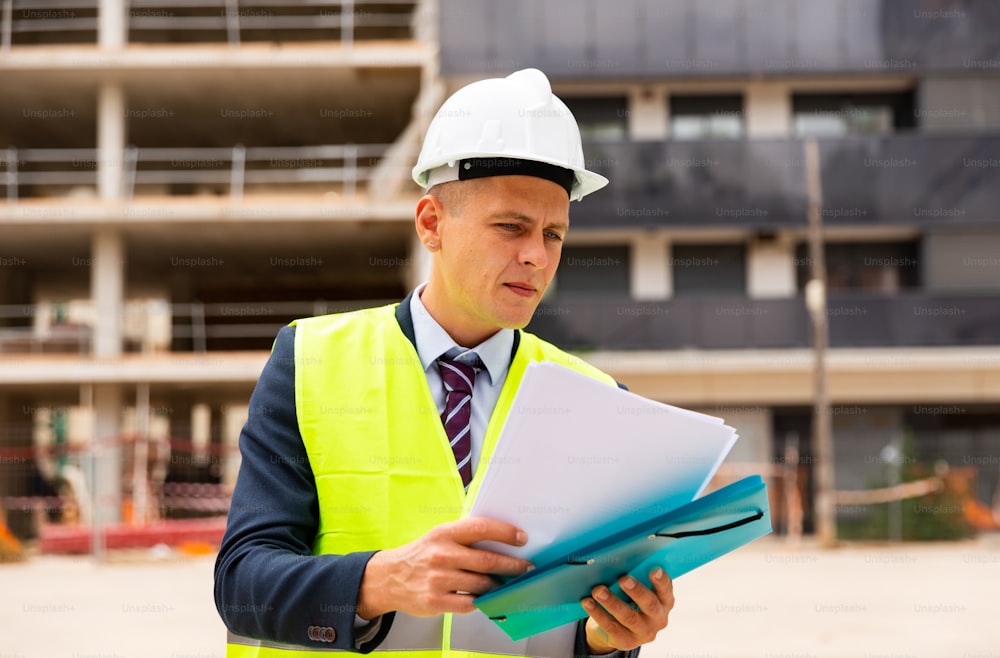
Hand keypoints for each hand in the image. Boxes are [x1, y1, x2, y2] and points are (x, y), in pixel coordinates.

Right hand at [357, 517, 532, 618]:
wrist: (388, 578)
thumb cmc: (420, 555)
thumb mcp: (438, 536)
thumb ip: (464, 537)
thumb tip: (501, 540)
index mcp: (444, 534)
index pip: (481, 528)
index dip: (505, 533)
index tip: (522, 538)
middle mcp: (442, 555)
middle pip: (487, 560)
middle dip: (512, 565)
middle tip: (525, 567)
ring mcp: (439, 579)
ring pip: (482, 584)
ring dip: (499, 585)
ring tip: (506, 583)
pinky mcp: (436, 601)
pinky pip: (470, 603)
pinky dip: (482, 601)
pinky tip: (487, 597)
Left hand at [582, 568, 673, 652]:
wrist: (619, 628)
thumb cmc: (629, 600)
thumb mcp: (636, 590)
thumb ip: (635, 578)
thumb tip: (619, 560)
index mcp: (664, 601)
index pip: (666, 589)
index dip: (661, 580)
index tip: (654, 569)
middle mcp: (658, 618)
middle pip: (649, 604)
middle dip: (636, 591)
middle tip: (623, 579)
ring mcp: (644, 632)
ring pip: (628, 617)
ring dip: (612, 602)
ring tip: (598, 590)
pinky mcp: (627, 642)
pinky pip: (611, 627)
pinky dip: (598, 613)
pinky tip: (588, 603)